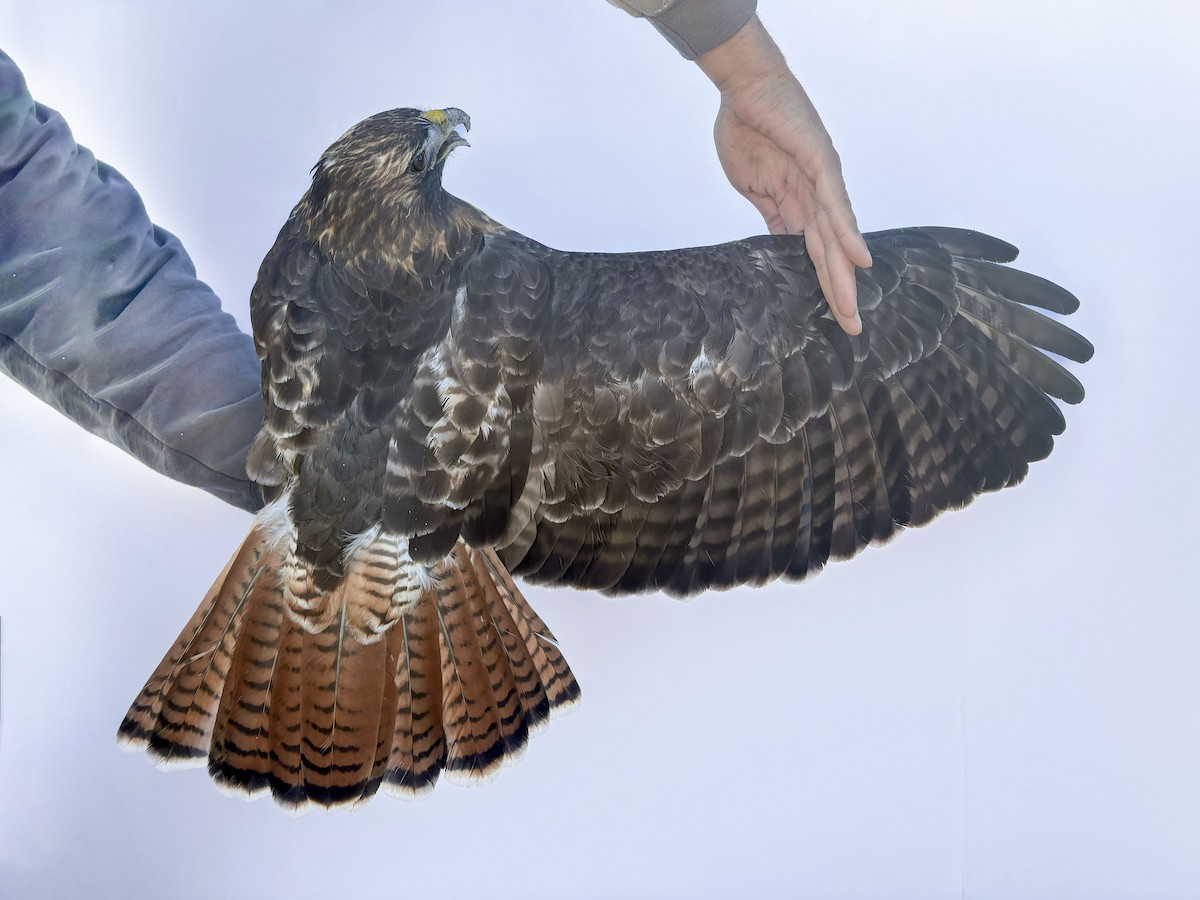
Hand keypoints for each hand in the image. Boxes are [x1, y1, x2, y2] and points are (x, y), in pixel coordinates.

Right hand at [699, 18, 870, 334]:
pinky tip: (859, 259)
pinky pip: (836, 204)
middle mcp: (817, 196)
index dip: (824, 283)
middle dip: (840, 291)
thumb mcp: (753, 187)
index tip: (832, 317)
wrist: (744, 89)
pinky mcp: (821, 162)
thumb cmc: (746, 129)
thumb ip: (771, 215)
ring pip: (837, 237)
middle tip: (852, 329)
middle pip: (831, 253)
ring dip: (846, 274)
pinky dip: (849, 232)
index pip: (815, 253)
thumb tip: (777, 246)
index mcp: (799, 203)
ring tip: (852, 308)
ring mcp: (821, 181)